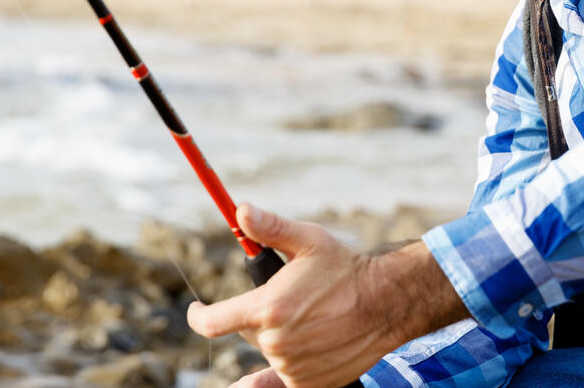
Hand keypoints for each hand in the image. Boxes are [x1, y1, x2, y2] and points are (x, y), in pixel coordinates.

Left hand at [186, 204, 466, 387]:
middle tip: (290, 300)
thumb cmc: (346, 268)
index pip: (212, 322)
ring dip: (280, 338)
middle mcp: (276, 343)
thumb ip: (270, 229)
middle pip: (248, 333)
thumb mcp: (308, 240)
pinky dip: (284, 370)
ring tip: (311, 319)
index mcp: (267, 309)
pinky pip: (282, 380)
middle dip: (260, 317)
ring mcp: (292, 367)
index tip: (197, 309)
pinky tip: (287, 362)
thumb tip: (241, 212)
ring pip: (270, 352)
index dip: (198, 316)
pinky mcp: (308, 383)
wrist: (386, 303)